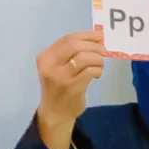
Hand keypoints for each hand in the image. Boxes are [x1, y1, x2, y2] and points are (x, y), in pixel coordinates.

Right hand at [34, 28, 107, 148]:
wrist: (54, 113)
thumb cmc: (59, 87)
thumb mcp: (57, 67)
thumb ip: (71, 53)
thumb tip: (96, 39)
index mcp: (45, 57)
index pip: (67, 39)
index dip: (86, 35)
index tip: (99, 36)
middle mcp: (50, 65)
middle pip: (75, 45)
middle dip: (93, 45)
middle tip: (104, 50)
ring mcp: (60, 76)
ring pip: (84, 57)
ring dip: (97, 59)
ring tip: (100, 65)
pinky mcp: (72, 87)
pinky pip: (90, 71)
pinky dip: (98, 70)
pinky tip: (97, 75)